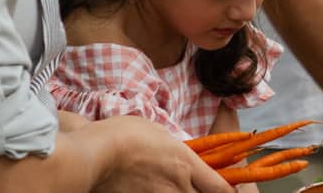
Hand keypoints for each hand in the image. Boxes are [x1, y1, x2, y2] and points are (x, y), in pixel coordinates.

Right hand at [93, 116, 232, 192]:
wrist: (93, 154)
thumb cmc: (124, 135)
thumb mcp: (160, 135)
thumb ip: (177, 152)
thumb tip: (182, 160)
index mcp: (186, 163)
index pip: (220, 187)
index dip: (228, 192)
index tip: (228, 191)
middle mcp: (178, 185)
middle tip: (199, 188)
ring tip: (168, 188)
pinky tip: (150, 192)